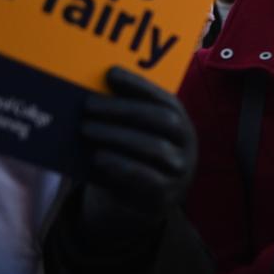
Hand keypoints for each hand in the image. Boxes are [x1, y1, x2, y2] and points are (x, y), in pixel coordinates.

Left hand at [78, 66, 196, 239]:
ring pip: (155, 147)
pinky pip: (146, 177)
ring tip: (86, 128)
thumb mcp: (135, 134)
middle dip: (124, 109)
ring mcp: (180, 169)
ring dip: (117, 135)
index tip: (110, 73)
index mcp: (180, 121)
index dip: (140, 85)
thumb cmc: (135, 156)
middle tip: (88, 104)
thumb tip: (91, 91)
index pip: (165, 98)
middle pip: (163, 119)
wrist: (145, 200)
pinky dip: (121, 165)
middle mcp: (186, 142)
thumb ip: (123, 116)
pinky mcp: (166, 193)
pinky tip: (98, 157)